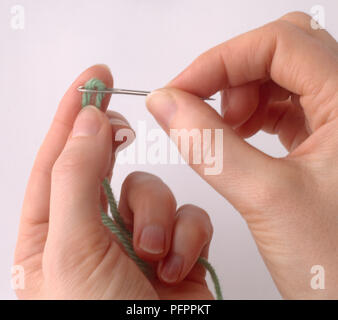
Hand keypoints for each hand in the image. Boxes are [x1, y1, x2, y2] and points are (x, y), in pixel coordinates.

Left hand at [15, 65, 213, 298]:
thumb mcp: (72, 249)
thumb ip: (76, 178)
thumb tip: (87, 121)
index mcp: (54, 231)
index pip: (58, 157)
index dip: (74, 112)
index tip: (93, 78)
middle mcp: (94, 229)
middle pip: (106, 165)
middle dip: (118, 152)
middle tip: (124, 126)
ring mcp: (137, 238)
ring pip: (153, 190)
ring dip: (158, 214)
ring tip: (154, 252)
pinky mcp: (175, 249)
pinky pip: (187, 218)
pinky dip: (187, 236)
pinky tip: (177, 265)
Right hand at [146, 12, 337, 298]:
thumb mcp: (267, 199)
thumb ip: (210, 146)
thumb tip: (166, 104)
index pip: (281, 42)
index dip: (221, 60)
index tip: (179, 90)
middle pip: (282, 52)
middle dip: (232, 74)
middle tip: (200, 107)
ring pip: (282, 78)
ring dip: (241, 96)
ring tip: (224, 131)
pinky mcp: (326, 142)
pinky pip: (285, 107)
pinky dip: (252, 115)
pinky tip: (238, 138)